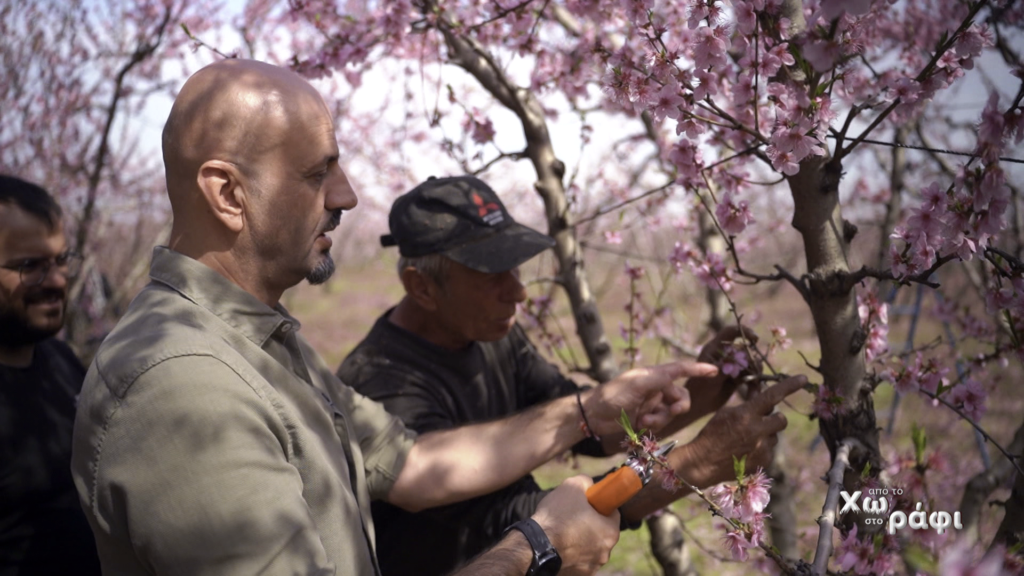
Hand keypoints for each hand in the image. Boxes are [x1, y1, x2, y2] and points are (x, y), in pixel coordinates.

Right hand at [532, 475, 618, 575]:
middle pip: (601, 532)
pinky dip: (571, 552)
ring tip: (562, 530)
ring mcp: (592, 567)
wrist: (535, 547)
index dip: (599, 504)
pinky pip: (578, 559)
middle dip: (590, 523)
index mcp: (610, 532)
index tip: (588, 502)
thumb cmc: (556, 517)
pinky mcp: (578, 575)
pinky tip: (558, 544)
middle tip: (573, 515)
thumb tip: (589, 485)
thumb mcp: (572, 487)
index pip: (612, 513)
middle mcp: (605, 553)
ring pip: (589, 546)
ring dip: (580, 539)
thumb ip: (586, 483)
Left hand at [584, 361, 716, 435]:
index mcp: (654, 375)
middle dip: (678, 405)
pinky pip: (662, 422)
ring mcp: (651, 403)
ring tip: (645, 419)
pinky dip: (655, 424)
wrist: (593, 415)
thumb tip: (679, 371)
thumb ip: (660, 378)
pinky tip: (640, 424)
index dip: (697, 370)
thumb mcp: (638, 384)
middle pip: (681, 396)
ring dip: (662, 417)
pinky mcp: (646, 417)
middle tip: (674, 410)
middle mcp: (655, 388)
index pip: (680, 369)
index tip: (715, 370)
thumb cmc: (613, 394)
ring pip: (672, 412)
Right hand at [685, 375, 804, 486]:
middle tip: (762, 421)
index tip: (803, 378)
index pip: (772, 396)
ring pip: (774, 436)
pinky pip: (769, 450)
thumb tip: (760, 385)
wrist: (704, 462)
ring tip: (746, 439)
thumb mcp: (727, 412)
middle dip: (774, 418)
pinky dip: (761, 448)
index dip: (789, 385)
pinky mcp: (763, 462)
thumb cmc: (713, 432)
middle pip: (781, 419)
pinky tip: (746, 451)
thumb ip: (748, 400)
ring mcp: (762, 449)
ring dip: (765, 435)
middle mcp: (757, 431)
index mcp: (746, 415)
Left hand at [687, 325, 762, 419]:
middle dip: (752, 361)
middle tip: (755, 373)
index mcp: (714, 348)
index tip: (755, 339)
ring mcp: (731, 366)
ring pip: (751, 364)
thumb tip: (738, 358)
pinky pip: (751, 377)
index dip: (743, 331)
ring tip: (754, 389)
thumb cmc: (698, 390)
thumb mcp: (710, 378)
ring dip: (755, 375)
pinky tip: (753, 395)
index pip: (730, 332)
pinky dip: (753, 385)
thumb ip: (724, 367)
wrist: (696, 406)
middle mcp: (724, 355)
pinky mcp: (737, 378)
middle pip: (745, 350)